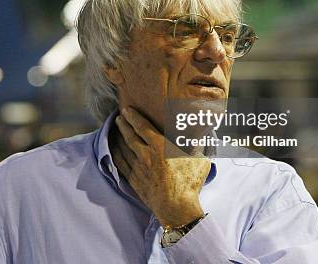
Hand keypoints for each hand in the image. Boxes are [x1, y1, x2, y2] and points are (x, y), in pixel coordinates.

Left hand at [112, 107, 210, 227]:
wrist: (177, 207)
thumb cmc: (189, 183)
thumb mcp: (199, 159)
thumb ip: (197, 144)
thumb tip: (203, 133)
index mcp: (160, 146)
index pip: (142, 126)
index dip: (133, 116)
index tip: (126, 109)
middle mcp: (145, 154)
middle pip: (130, 135)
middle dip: (123, 124)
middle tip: (119, 116)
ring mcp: (138, 168)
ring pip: (123, 148)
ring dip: (119, 137)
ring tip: (116, 130)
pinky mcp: (134, 180)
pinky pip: (121, 164)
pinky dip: (116, 154)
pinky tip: (114, 150)